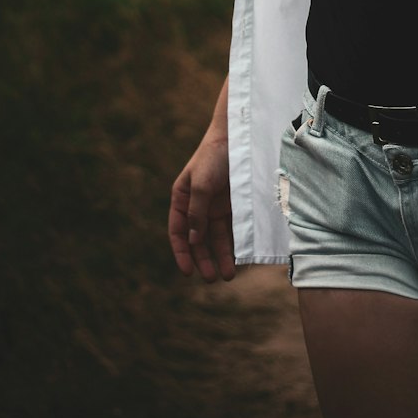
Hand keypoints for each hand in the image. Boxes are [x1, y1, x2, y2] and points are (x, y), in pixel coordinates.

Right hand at [168, 132, 235, 282]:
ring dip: (221, 256)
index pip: (178, 231)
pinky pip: (232, 229)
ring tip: (228, 275)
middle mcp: (197, 205)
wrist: (238, 138)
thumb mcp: (201, 184)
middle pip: (197, 240)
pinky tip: (240, 257)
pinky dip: (234, 244)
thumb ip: (196, 213)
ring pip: (216, 238)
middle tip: (212, 279)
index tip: (188, 272)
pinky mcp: (234, 205)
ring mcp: (216, 206)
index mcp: (182, 198)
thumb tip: (193, 241)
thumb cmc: (214, 157)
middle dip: (203, 260)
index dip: (181, 252)